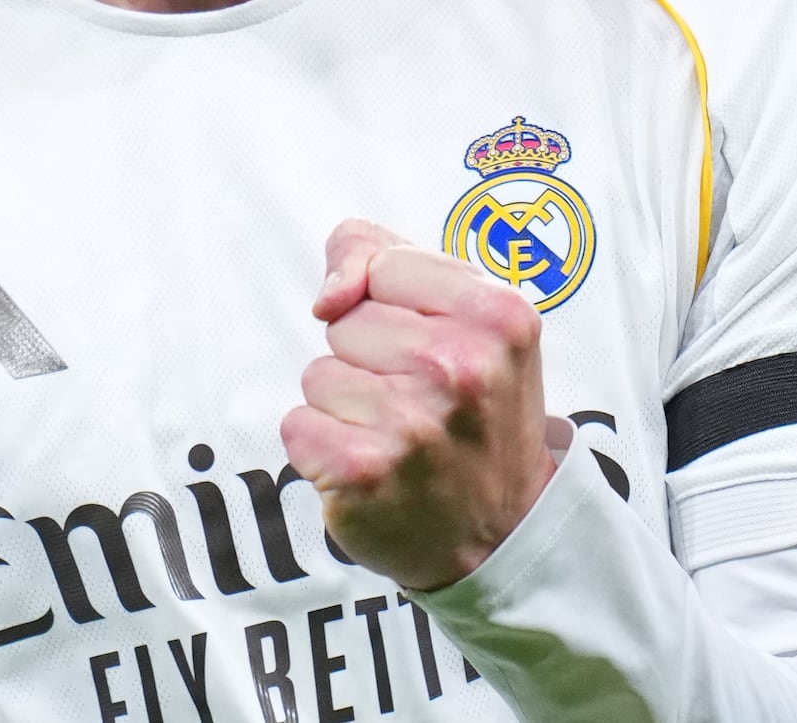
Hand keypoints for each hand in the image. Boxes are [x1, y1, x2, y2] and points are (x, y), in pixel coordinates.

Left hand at [279, 219, 562, 591]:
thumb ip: (387, 259)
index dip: (389, 305)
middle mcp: (460, 366)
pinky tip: (371, 468)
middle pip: (345, 321)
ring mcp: (411, 422)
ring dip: (345, 406)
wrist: (500, 538)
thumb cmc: (476, 416)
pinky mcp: (362, 469)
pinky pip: (296, 423)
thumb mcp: (470, 319)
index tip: (427, 347)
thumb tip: (328, 294)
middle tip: (420, 404)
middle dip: (369, 358)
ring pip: (318, 373)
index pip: (383, 264)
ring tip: (399, 437)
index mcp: (498, 315)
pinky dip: (322, 448)